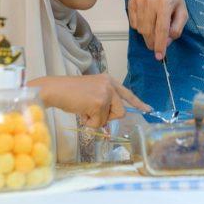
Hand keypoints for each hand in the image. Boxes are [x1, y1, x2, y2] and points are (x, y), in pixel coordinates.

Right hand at [27, 74, 151, 127]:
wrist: (55, 89)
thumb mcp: (92, 93)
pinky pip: (98, 123)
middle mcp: (109, 85)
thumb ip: (104, 103)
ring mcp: (105, 93)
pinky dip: (88, 122)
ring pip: (108, 118)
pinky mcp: (99, 103)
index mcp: (108, 81)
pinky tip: (80, 111)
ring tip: (83, 109)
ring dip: (95, 120)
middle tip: (91, 112)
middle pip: (120, 111)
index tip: (148, 110)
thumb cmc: (69, 93)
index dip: (138, 103)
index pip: (127, 93)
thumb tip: (108, 121)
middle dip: (107, 117)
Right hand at [128, 0, 187, 59]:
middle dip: (153, 42)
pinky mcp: (131, 2)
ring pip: (140, 29)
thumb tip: (166, 42)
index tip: (159, 56)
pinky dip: (140, 27)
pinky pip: (133, 24)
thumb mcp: (182, 11)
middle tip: (157, 45)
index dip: (160, 44)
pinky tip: (147, 20)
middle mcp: (150, 1)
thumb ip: (177, 28)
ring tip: (154, 27)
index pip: (161, 29)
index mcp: (165, 3)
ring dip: (147, 35)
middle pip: (149, 31)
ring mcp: (139, 1)